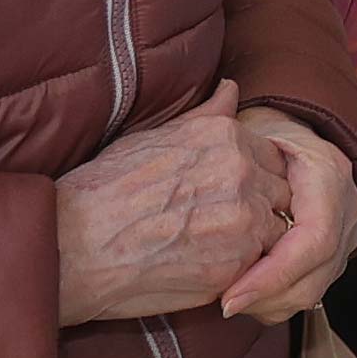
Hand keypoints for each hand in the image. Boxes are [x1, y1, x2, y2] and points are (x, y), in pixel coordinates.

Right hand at [52, 82, 291, 325]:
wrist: (74, 246)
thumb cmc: (103, 190)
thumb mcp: (152, 136)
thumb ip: (205, 116)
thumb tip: (232, 88)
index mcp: (223, 135)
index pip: (272, 154)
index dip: (254, 177)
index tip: (227, 194)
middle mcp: (242, 171)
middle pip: (282, 189)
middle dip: (263, 206)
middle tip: (222, 224)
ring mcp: (244, 219)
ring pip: (277, 228)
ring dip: (256, 239)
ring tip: (214, 247)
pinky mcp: (237, 264)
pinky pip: (261, 264)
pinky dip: (244, 268)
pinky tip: (208, 267)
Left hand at [215, 106, 356, 323]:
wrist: (291, 139)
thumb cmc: (260, 133)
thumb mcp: (244, 125)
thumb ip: (227, 116)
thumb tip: (224, 93)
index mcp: (329, 174)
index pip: (313, 240)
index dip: (273, 275)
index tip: (229, 296)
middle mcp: (348, 205)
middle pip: (317, 273)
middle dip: (269, 297)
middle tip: (224, 305)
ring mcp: (347, 231)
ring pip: (315, 289)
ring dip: (271, 303)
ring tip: (230, 300)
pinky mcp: (336, 251)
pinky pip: (311, 289)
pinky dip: (278, 301)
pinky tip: (247, 295)